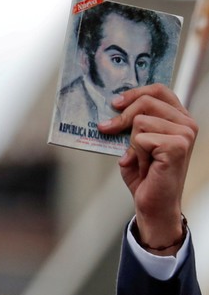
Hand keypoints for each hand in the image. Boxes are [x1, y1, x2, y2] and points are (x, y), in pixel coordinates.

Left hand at [99, 84, 196, 253]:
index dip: (134, 93)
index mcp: (178, 119)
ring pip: (140, 121)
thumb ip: (131, 125)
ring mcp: (184, 134)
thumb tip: (113, 109)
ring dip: (132, 144)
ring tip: (141, 160)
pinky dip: (136, 154)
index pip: (159, 90)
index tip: (115, 103)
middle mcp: (186, 124)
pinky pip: (141, 139)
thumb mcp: (135, 144)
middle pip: (146, 102)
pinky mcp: (177, 146)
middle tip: (108, 130)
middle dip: (122, 118)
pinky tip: (145, 167)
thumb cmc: (146, 176)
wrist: (153, 204)